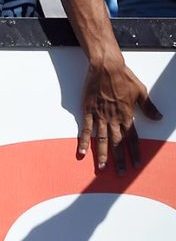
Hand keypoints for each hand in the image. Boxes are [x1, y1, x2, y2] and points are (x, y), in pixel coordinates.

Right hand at [78, 57, 161, 172]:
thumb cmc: (124, 77)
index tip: (136, 164)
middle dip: (119, 159)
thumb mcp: (141, 91)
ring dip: (102, 154)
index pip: (132, 138)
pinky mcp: (88, 110)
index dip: (134, 152)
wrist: (106, 67)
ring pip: (102, 139)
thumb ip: (148, 107)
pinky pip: (85, 129)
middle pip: (117, 143)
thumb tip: (158, 118)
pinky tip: (82, 151)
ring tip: (102, 167)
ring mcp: (100, 115)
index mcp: (127, 115)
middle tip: (120, 173)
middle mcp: (114, 118)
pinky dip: (83, 141)